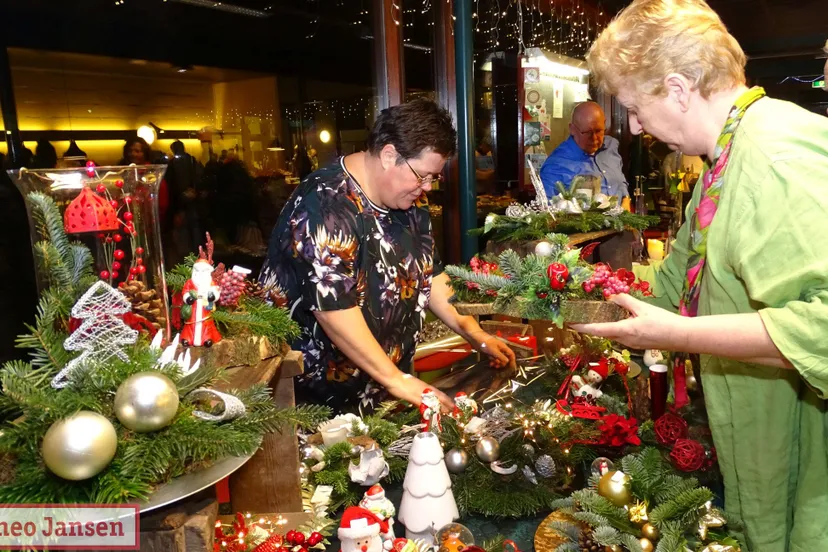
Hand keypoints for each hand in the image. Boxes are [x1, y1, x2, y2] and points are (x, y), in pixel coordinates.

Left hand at [394, 375, 454, 412]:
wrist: (392, 378)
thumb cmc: (402, 388)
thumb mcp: (413, 398)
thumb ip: (424, 404)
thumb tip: (436, 410)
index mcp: (428, 390)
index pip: (441, 398)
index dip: (448, 404)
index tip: (454, 410)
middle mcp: (427, 388)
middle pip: (439, 396)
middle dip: (446, 403)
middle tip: (452, 410)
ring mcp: (422, 387)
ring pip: (434, 395)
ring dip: (440, 401)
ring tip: (444, 407)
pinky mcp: (416, 388)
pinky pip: (428, 395)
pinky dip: (432, 400)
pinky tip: (430, 402)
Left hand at [474, 333, 516, 369]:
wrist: (475, 338)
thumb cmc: (485, 342)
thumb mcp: (494, 350)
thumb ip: (501, 356)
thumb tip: (507, 362)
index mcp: (503, 347)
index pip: (511, 354)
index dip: (512, 361)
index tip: (511, 367)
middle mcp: (500, 349)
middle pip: (504, 358)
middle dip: (502, 363)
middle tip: (498, 366)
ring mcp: (494, 351)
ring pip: (498, 359)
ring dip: (497, 363)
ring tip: (493, 365)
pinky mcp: (489, 352)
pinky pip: (493, 358)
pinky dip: (492, 361)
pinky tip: (490, 364)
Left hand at [569, 294, 687, 350]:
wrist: (683, 337)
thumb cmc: (664, 322)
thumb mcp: (643, 308)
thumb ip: (625, 301)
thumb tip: (611, 296)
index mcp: (624, 331)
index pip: (597, 329)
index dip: (582, 326)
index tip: (569, 323)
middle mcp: (624, 340)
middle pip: (603, 332)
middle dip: (590, 324)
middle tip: (579, 314)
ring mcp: (631, 344)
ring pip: (612, 334)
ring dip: (603, 325)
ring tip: (595, 314)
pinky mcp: (637, 344)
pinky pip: (621, 335)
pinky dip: (614, 327)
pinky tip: (617, 318)